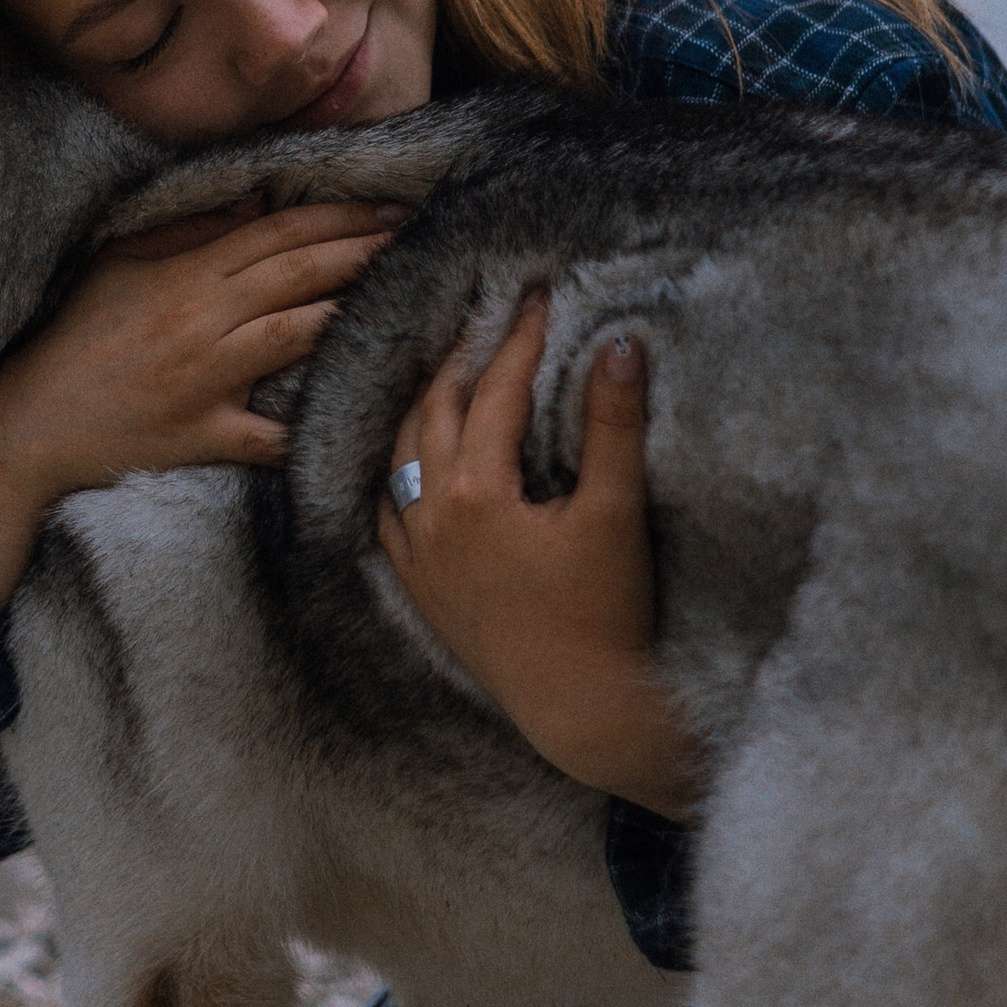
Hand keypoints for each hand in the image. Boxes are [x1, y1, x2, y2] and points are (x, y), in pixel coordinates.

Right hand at [0, 200, 404, 642]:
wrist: (29, 422)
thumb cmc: (74, 337)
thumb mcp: (120, 265)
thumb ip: (189, 231)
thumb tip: (255, 203)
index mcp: (184, 277)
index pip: (273, 234)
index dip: (334, 219)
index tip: (383, 209)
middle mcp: (202, 323)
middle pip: (296, 275)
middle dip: (360, 251)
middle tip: (411, 237)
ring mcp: (206, 381)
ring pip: (294, 336)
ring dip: (350, 312)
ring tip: (399, 295)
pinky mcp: (204, 436)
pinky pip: (267, 436)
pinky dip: (308, 427)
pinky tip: (357, 416)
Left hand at [377, 295, 698, 819]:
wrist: (579, 710)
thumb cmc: (606, 614)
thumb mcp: (615, 513)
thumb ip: (614, 425)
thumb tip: (621, 344)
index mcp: (476, 493)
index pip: (494, 393)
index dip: (518, 339)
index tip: (536, 296)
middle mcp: (430, 518)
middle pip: (434, 412)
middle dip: (461, 360)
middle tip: (488, 318)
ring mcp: (418, 555)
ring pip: (399, 457)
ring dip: (422, 407)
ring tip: (448, 373)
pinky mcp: (420, 588)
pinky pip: (385, 512)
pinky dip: (396, 471)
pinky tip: (411, 458)